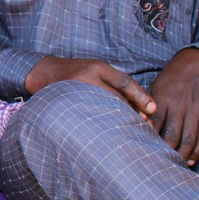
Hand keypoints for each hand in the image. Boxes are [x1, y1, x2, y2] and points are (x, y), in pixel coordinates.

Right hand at [25, 56, 155, 118]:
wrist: (46, 72)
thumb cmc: (79, 72)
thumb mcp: (98, 70)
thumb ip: (117, 84)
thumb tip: (144, 107)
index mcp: (98, 68)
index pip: (124, 82)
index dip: (140, 96)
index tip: (152, 110)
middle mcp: (86, 77)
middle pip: (115, 98)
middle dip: (131, 112)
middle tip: (144, 126)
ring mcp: (75, 90)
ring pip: (102, 108)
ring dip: (116, 120)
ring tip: (128, 131)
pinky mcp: (66, 102)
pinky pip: (87, 115)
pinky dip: (99, 123)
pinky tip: (106, 131)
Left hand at [148, 48, 198, 165]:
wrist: (198, 61)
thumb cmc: (172, 77)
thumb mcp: (155, 87)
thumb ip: (145, 104)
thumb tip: (134, 122)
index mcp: (161, 100)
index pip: (153, 126)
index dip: (148, 142)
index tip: (144, 154)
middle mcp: (178, 106)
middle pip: (171, 136)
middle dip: (165, 153)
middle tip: (160, 165)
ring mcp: (195, 109)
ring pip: (188, 139)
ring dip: (182, 155)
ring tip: (175, 166)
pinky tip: (192, 159)